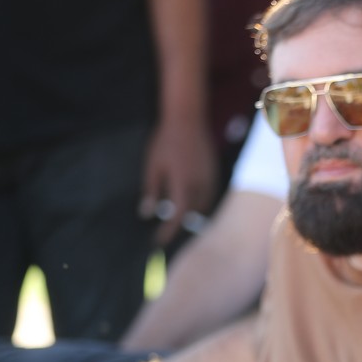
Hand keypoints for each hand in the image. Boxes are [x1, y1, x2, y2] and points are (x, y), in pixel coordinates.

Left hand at [140, 117, 216, 245]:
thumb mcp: (152, 167)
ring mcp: (210, 181)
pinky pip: (209, 197)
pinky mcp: (214, 175)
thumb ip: (151, 191)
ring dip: (191, 214)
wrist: (188, 119)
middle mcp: (200, 187)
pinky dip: (199, 204)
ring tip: (177, 217)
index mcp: (183, 186)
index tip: (158, 242)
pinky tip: (189, 200)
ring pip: (203, 207)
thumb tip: (146, 214)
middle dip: (179, 224)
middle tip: (164, 230)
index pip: (177, 218)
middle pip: (192, 215)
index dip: (167, 232)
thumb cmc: (165, 142)